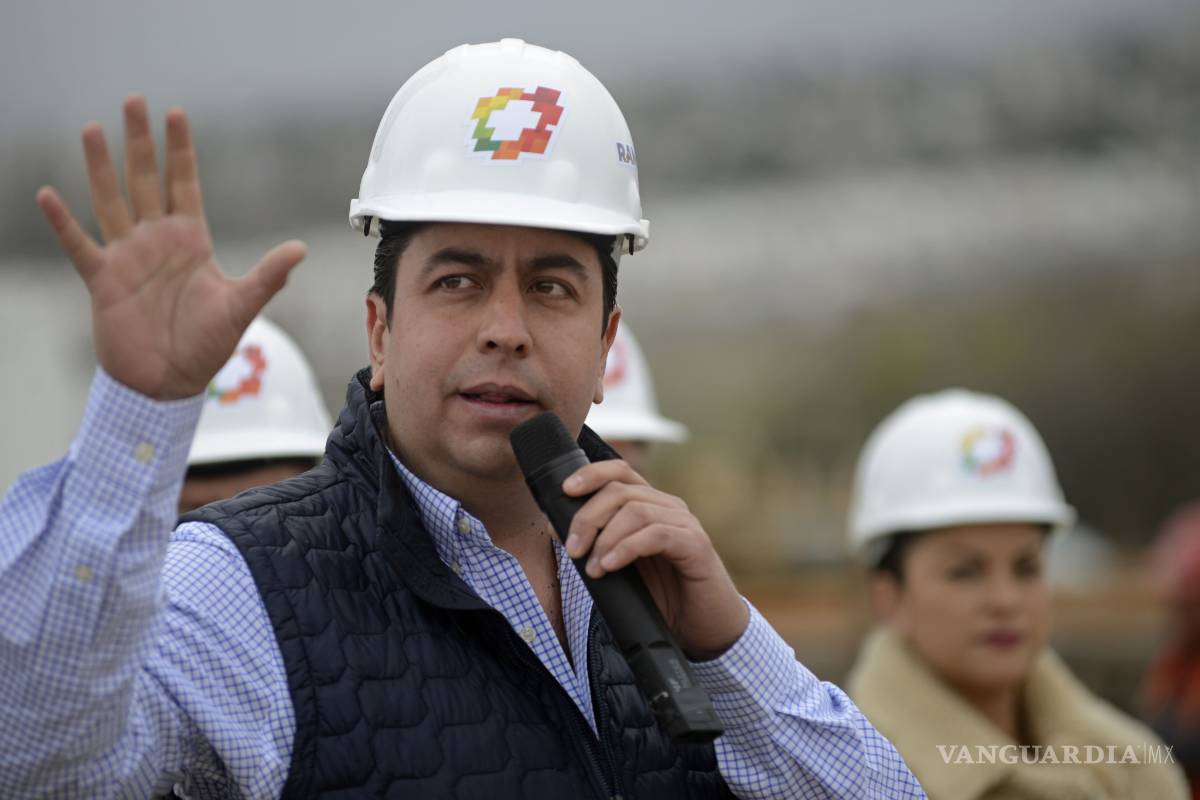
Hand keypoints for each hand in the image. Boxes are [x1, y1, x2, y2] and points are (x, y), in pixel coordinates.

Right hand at [36, 95, 305, 399]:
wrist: (169, 383)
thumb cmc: (206, 346)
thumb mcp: (241, 307)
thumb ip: (268, 276)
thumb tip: (302, 249)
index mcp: (191, 239)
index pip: (184, 182)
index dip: (180, 149)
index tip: (176, 113)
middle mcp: (156, 240)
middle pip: (144, 179)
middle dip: (139, 142)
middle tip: (134, 100)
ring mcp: (127, 257)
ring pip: (110, 200)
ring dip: (100, 167)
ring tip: (91, 129)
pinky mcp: (102, 280)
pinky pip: (79, 245)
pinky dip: (63, 223)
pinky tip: (47, 195)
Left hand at [563, 460, 749, 659]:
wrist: (705, 627)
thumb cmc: (665, 595)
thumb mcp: (624, 566)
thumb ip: (598, 545)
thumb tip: (559, 528)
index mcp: (651, 505)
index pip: (620, 472)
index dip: (591, 474)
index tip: (566, 490)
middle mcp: (669, 507)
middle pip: (620, 491)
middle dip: (588, 517)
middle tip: (573, 549)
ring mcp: (685, 524)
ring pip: (636, 511)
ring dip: (605, 538)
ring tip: (593, 568)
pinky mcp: (696, 545)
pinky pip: (656, 535)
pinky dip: (627, 548)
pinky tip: (611, 566)